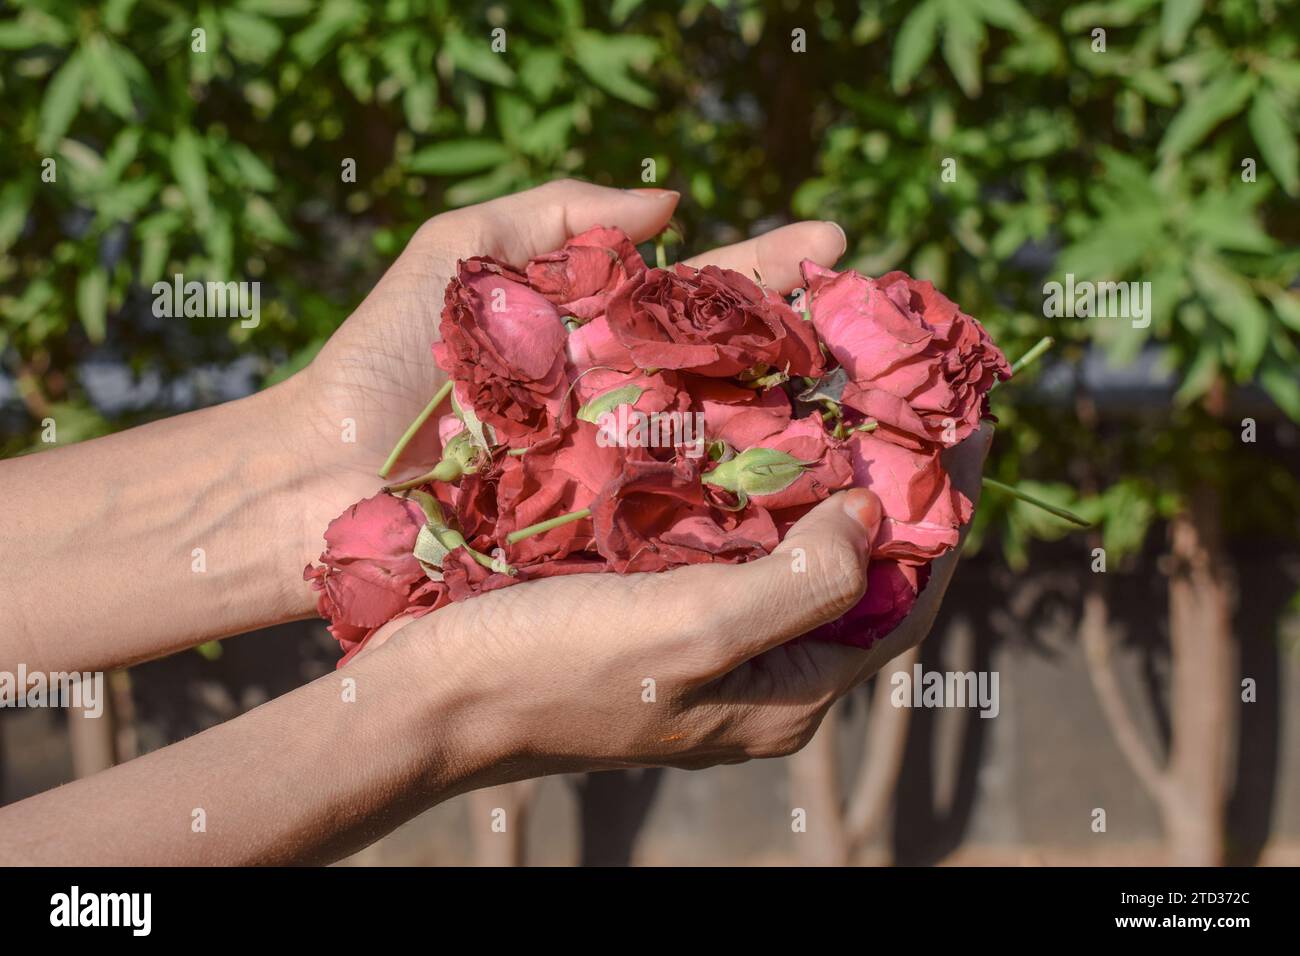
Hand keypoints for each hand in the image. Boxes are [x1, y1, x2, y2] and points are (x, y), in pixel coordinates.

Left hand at [280, 180, 847, 578]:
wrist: (315, 479)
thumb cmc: (378, 363)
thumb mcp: (455, 255)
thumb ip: (555, 214)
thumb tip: (671, 198)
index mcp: (600, 334)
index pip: (704, 294)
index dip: (770, 268)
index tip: (837, 246)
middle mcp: (626, 403)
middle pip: (738, 369)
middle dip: (812, 345)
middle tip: (892, 332)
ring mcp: (619, 471)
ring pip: (730, 445)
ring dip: (806, 428)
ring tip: (882, 409)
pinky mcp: (603, 534)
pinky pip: (688, 518)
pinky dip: (752, 508)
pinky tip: (818, 494)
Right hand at [358, 423, 988, 774]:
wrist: (427, 694)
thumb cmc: (556, 668)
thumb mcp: (697, 633)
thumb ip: (805, 584)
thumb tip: (872, 517)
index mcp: (785, 696)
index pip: (907, 601)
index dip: (948, 514)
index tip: (968, 422)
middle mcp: (757, 674)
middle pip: (856, 572)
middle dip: (888, 486)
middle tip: (902, 392)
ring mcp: (704, 643)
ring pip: (792, 550)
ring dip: (820, 477)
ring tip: (837, 390)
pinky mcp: (655, 612)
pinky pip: (728, 543)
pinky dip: (752, 487)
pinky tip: (744, 426)